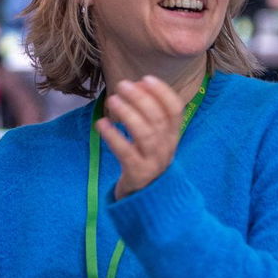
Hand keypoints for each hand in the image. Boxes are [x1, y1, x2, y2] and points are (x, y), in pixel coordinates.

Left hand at [97, 76, 184, 198]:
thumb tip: (134, 86)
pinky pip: (126, 153)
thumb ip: (147, 116)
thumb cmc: (145, 161)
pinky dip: (113, 136)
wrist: (145, 199)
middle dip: (141, 98)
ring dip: (128, 114)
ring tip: (112, 100)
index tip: (145, 78)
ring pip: (145, 134)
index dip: (162, 92)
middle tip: (122, 85)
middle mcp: (167, 148)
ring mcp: (154, 162)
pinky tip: (101, 124)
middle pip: (158, 119)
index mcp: (172, 136)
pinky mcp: (138, 174)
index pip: (176, 110)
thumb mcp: (153, 139)